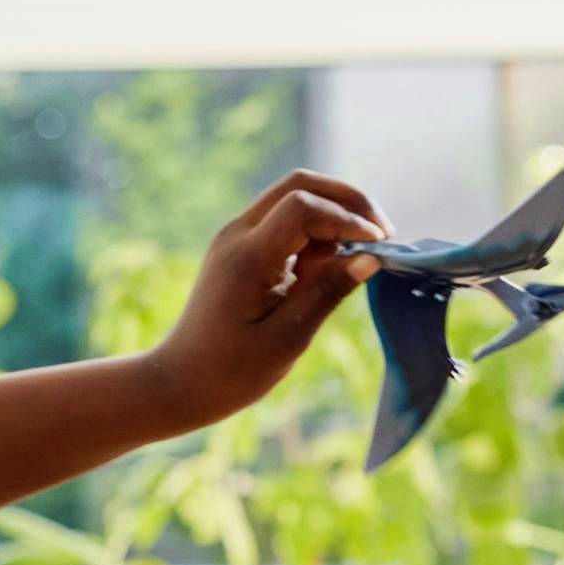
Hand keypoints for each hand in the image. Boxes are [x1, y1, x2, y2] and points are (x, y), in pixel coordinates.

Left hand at [140, 171, 388, 434]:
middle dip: (347, 200)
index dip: (347, 218)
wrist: (181, 380)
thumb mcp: (288, 337)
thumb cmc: (233, 371)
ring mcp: (237, 236)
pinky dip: (315, 232)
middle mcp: (238, 233)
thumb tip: (371, 257)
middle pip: (300, 184)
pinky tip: (327, 268)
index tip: (378, 246)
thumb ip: (327, 291)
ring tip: (352, 261)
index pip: (303, 207)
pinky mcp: (242, 246)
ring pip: (294, 197)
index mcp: (247, 256)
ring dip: (332, 216)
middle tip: (382, 234)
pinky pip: (285, 220)